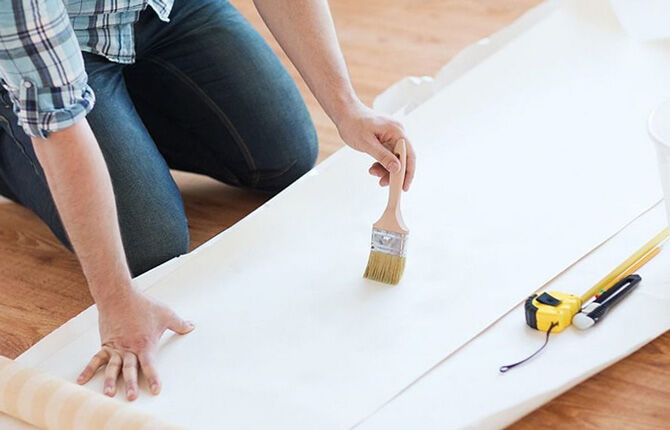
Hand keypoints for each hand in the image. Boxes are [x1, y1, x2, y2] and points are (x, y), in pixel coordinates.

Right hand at [76, 288, 193, 400]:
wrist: (119, 296)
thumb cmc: (142, 305)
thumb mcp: (166, 314)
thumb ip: (179, 324)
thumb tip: (191, 326)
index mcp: (144, 344)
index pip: (150, 365)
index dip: (153, 377)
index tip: (155, 390)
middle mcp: (129, 349)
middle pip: (130, 369)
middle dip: (131, 384)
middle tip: (131, 397)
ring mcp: (116, 348)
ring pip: (113, 367)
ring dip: (110, 381)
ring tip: (108, 394)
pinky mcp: (105, 344)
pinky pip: (96, 359)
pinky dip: (88, 370)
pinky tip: (82, 381)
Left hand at [335, 103, 415, 189]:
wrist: (345, 113)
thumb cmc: (353, 124)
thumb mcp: (367, 143)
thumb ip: (383, 156)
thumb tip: (397, 169)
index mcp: (397, 131)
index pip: (409, 155)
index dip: (408, 172)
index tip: (404, 187)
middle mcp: (398, 133)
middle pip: (403, 158)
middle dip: (394, 173)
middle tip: (382, 183)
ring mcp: (392, 136)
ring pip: (395, 158)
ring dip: (386, 169)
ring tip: (373, 172)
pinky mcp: (386, 139)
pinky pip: (389, 155)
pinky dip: (382, 163)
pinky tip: (373, 167)